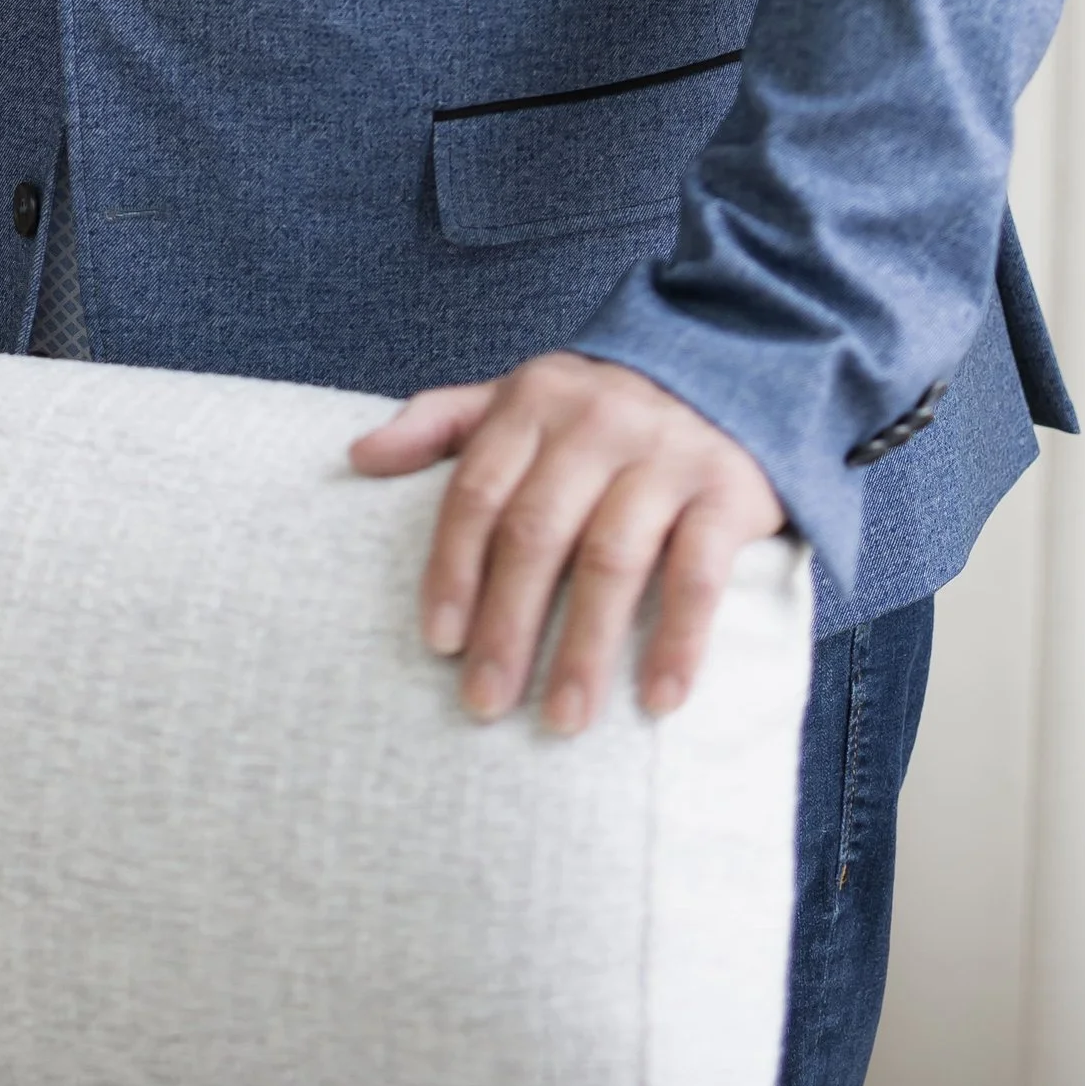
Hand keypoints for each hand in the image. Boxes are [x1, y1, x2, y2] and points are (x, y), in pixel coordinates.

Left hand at [350, 350, 784, 733]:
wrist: (724, 365)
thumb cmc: (598, 407)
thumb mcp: (518, 397)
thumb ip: (439, 422)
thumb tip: (357, 458)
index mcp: (535, 401)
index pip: (478, 490)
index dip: (453, 568)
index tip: (438, 643)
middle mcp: (597, 422)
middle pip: (537, 532)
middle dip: (507, 625)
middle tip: (484, 704)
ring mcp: (665, 455)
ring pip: (612, 559)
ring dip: (585, 648)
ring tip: (561, 720)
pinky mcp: (728, 490)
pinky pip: (699, 573)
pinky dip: (679, 639)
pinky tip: (657, 699)